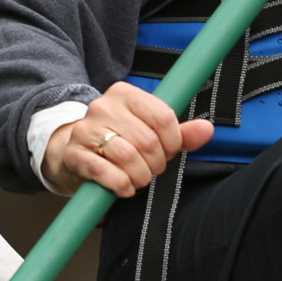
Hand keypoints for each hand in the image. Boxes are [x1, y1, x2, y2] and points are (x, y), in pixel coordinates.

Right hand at [40, 81, 213, 197]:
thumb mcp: (150, 133)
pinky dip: (121, 185)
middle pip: (147, 140)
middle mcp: (102, 106)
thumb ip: (181, 133)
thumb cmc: (120, 142)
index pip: (162, 116)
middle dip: (156, 163)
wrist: (75, 153)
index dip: (172, 141)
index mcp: (124, 94)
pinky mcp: (74, 154)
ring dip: (140, 176)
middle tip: (152, 168)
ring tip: (139, 178)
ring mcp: (85, 129)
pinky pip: (105, 173)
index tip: (168, 151)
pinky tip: (124, 186)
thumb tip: (207, 129)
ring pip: (127, 156)